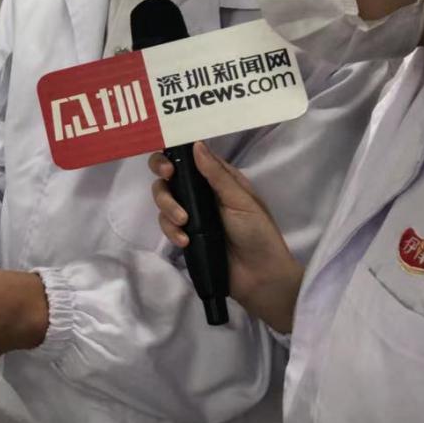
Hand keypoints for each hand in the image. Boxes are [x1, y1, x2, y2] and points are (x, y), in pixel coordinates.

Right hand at [150, 143, 303, 333]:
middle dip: (164, 178)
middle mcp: (201, 194)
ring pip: (164, 200)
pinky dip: (171, 231)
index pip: (190, 158)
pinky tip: (184, 241)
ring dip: (167, 207)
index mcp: (218, 179)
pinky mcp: (185, 236)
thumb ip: (216, 174)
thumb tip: (196, 144)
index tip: (170, 161)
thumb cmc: (258, 233)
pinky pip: (166, 226)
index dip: (173, 155)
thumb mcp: (241, 200)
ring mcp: (191, 215)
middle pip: (169, 177)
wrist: (260, 278)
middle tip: (168, 179)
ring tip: (183, 222)